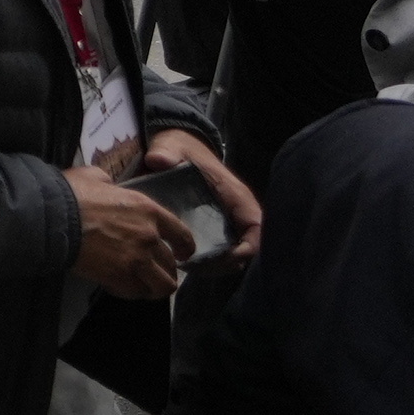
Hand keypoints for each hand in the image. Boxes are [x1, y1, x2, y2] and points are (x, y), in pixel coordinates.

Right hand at [67, 161, 199, 299]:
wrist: (50, 217)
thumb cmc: (71, 194)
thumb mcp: (96, 177)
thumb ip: (111, 185)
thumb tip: (108, 188)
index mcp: (148, 211)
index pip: (182, 234)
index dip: (185, 248)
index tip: (182, 255)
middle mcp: (148, 237)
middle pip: (171, 264)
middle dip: (167, 271)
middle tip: (157, 273)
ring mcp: (135, 260)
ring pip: (162, 285)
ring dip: (155, 288)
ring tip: (146, 288)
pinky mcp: (118, 277)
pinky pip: (135, 293)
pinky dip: (130, 292)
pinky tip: (120, 287)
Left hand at [131, 127, 261, 261]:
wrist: (176, 149)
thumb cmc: (179, 149)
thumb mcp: (171, 147)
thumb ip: (166, 152)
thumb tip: (159, 160)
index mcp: (235, 195)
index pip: (255, 225)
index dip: (249, 245)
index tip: (230, 257)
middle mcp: (236, 212)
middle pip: (246, 247)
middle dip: (226, 262)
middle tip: (196, 267)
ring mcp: (226, 222)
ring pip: (232, 253)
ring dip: (215, 266)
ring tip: (186, 267)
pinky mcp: (213, 228)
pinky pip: (218, 251)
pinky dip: (206, 261)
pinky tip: (181, 262)